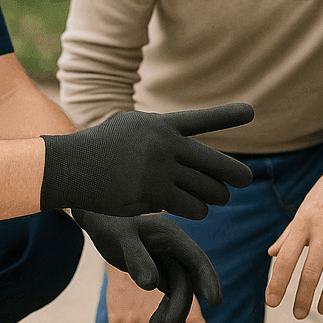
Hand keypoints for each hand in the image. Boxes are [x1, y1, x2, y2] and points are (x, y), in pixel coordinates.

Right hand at [41, 103, 254, 219]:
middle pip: (215, 163)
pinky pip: (190, 207)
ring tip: (214, 199)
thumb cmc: (101, 148)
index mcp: (162, 126)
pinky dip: (193, 210)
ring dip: (213, 198)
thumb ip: (160, 132)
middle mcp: (165, 144)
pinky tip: (189, 208)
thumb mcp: (131, 128)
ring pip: (206, 190)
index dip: (227, 116)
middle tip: (243, 181)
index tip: (251, 111)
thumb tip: (187, 143)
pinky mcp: (153, 192)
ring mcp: (160, 168)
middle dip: (235, 175)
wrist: (72, 167)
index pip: (201, 120)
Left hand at [74, 211, 221, 322]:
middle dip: (181, 304)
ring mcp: (169, 260)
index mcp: (170, 234)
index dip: (207, 279)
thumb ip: (136, 259)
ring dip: (171, 312)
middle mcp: (174, 247)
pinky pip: (169, 294)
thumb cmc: (109, 224)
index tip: (214, 301)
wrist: (99, 221)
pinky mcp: (161, 271)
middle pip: (188, 279)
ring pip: (179, 290)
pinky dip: (164, 310)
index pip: (196, 258)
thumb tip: (151, 284)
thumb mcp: (120, 239)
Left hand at [265, 153, 322, 317]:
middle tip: (297, 314)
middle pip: (310, 274)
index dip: (277, 284)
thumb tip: (273, 253)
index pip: (286, 259)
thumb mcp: (308, 204)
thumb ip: (291, 232)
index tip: (272, 302)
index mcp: (305, 220)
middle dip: (301, 299)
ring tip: (321, 310)